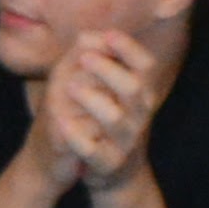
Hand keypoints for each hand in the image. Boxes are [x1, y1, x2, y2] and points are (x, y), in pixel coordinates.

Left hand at [35, 28, 172, 191]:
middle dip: (109, 70)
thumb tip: (85, 35)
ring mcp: (125, 141)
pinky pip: (94, 150)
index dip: (129, 49)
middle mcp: (139, 115)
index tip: (109, 35)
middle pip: (134, 88)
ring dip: (93, 99)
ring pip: (115, 119)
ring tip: (69, 87)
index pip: (145, 66)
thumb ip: (99, 65)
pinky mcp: (108, 162)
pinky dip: (78, 137)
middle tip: (84, 57)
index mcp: (140, 93)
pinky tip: (63, 123)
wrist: (113, 172)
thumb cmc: (107, 122)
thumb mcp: (108, 92)